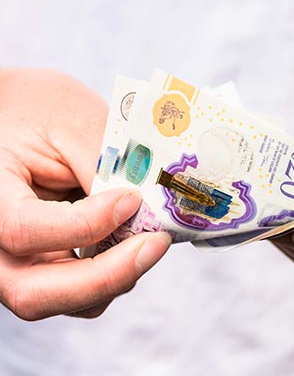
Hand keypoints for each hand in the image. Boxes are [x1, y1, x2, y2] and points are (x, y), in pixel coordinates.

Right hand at [0, 69, 170, 319]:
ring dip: (115, 278)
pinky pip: (78, 289)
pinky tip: (134, 242)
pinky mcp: (44, 263)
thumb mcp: (71, 123)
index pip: (25, 230)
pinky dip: (111, 275)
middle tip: (158, 243)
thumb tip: (145, 208)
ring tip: (151, 239)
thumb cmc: (40, 111)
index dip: (85, 223)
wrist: (21, 117)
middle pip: (36, 293)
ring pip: (62, 300)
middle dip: (107, 276)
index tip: (131, 199)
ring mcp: (17, 260)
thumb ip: (101, 166)